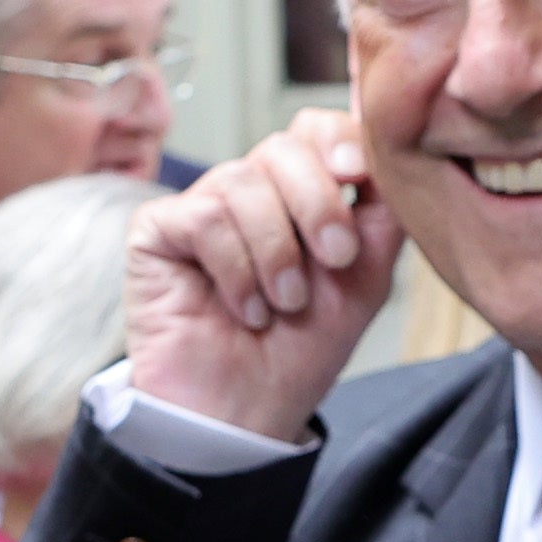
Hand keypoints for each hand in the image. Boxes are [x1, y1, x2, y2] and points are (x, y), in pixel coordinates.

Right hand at [119, 110, 407, 444]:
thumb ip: (382, 213)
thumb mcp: (364, 279)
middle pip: (283, 147)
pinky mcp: (157, 231)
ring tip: (283, 304)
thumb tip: (384, 149)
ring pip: (243, 181)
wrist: (247, 412)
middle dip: (319, 204)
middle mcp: (249, 191)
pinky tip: (245, 309)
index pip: (314, 129)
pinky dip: (236, 268)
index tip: (357, 175)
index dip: (338, 140)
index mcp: (298, 194)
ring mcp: (200, 207)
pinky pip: (204, 216)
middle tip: (334, 261)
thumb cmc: (299, 352)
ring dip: (277, 251)